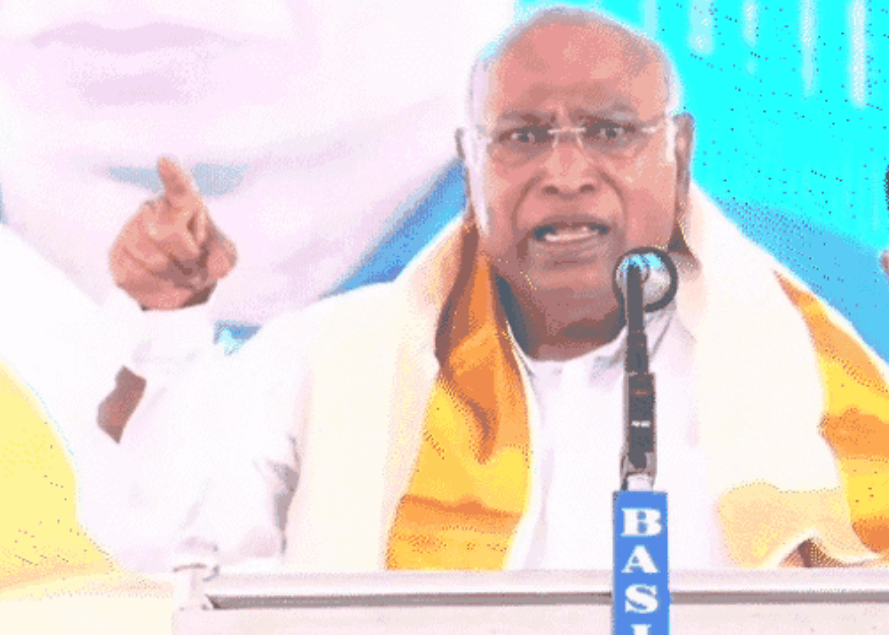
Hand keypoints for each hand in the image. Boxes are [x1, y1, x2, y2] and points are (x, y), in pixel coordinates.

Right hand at [110, 157, 236, 309]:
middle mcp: (153, 210)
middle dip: (189, 256)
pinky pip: (139, 276)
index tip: (165, 161)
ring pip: (156, 260)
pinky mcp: (118, 255)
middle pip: (170, 236)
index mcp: (182, 203)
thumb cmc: (203, 258)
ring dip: (177, 275)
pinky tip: (162, 278)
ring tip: (180, 271)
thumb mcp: (224, 256)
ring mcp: (131, 230)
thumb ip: (221, 257)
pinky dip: (158, 286)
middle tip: (195, 259)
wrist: (177, 280)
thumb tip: (203, 267)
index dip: (173, 176)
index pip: (179, 189)